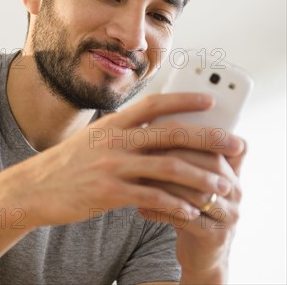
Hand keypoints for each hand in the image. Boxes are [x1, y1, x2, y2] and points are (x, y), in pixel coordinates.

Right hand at [14, 93, 241, 227]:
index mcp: (111, 124)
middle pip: (170, 134)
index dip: (184, 101)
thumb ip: (118, 134)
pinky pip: (152, 198)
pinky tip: (190, 210)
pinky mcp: (108, 193)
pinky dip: (176, 204)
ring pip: (168, 167)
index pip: (154, 105)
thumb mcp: (90, 140)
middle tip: (234, 143)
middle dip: (208, 138)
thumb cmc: (63, 165)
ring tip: (222, 185)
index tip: (208, 102)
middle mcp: (114, 141)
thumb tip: (146, 130)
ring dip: (201, 177)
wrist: (33, 188)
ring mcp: (111, 166)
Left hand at [139, 140, 246, 278]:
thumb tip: (149, 121)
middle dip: (176, 156)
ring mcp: (229, 214)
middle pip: (211, 164)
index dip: (194, 135)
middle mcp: (235, 190)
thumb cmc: (188, 207)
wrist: (200, 252)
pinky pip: (186, 219)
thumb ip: (180, 154)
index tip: (160, 129)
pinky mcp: (215, 236)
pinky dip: (161, 211)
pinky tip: (140, 208)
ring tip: (139, 179)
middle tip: (145, 152)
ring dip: (166, 184)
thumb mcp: (190, 179)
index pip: (221, 144)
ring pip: (198, 192)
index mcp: (230, 170)